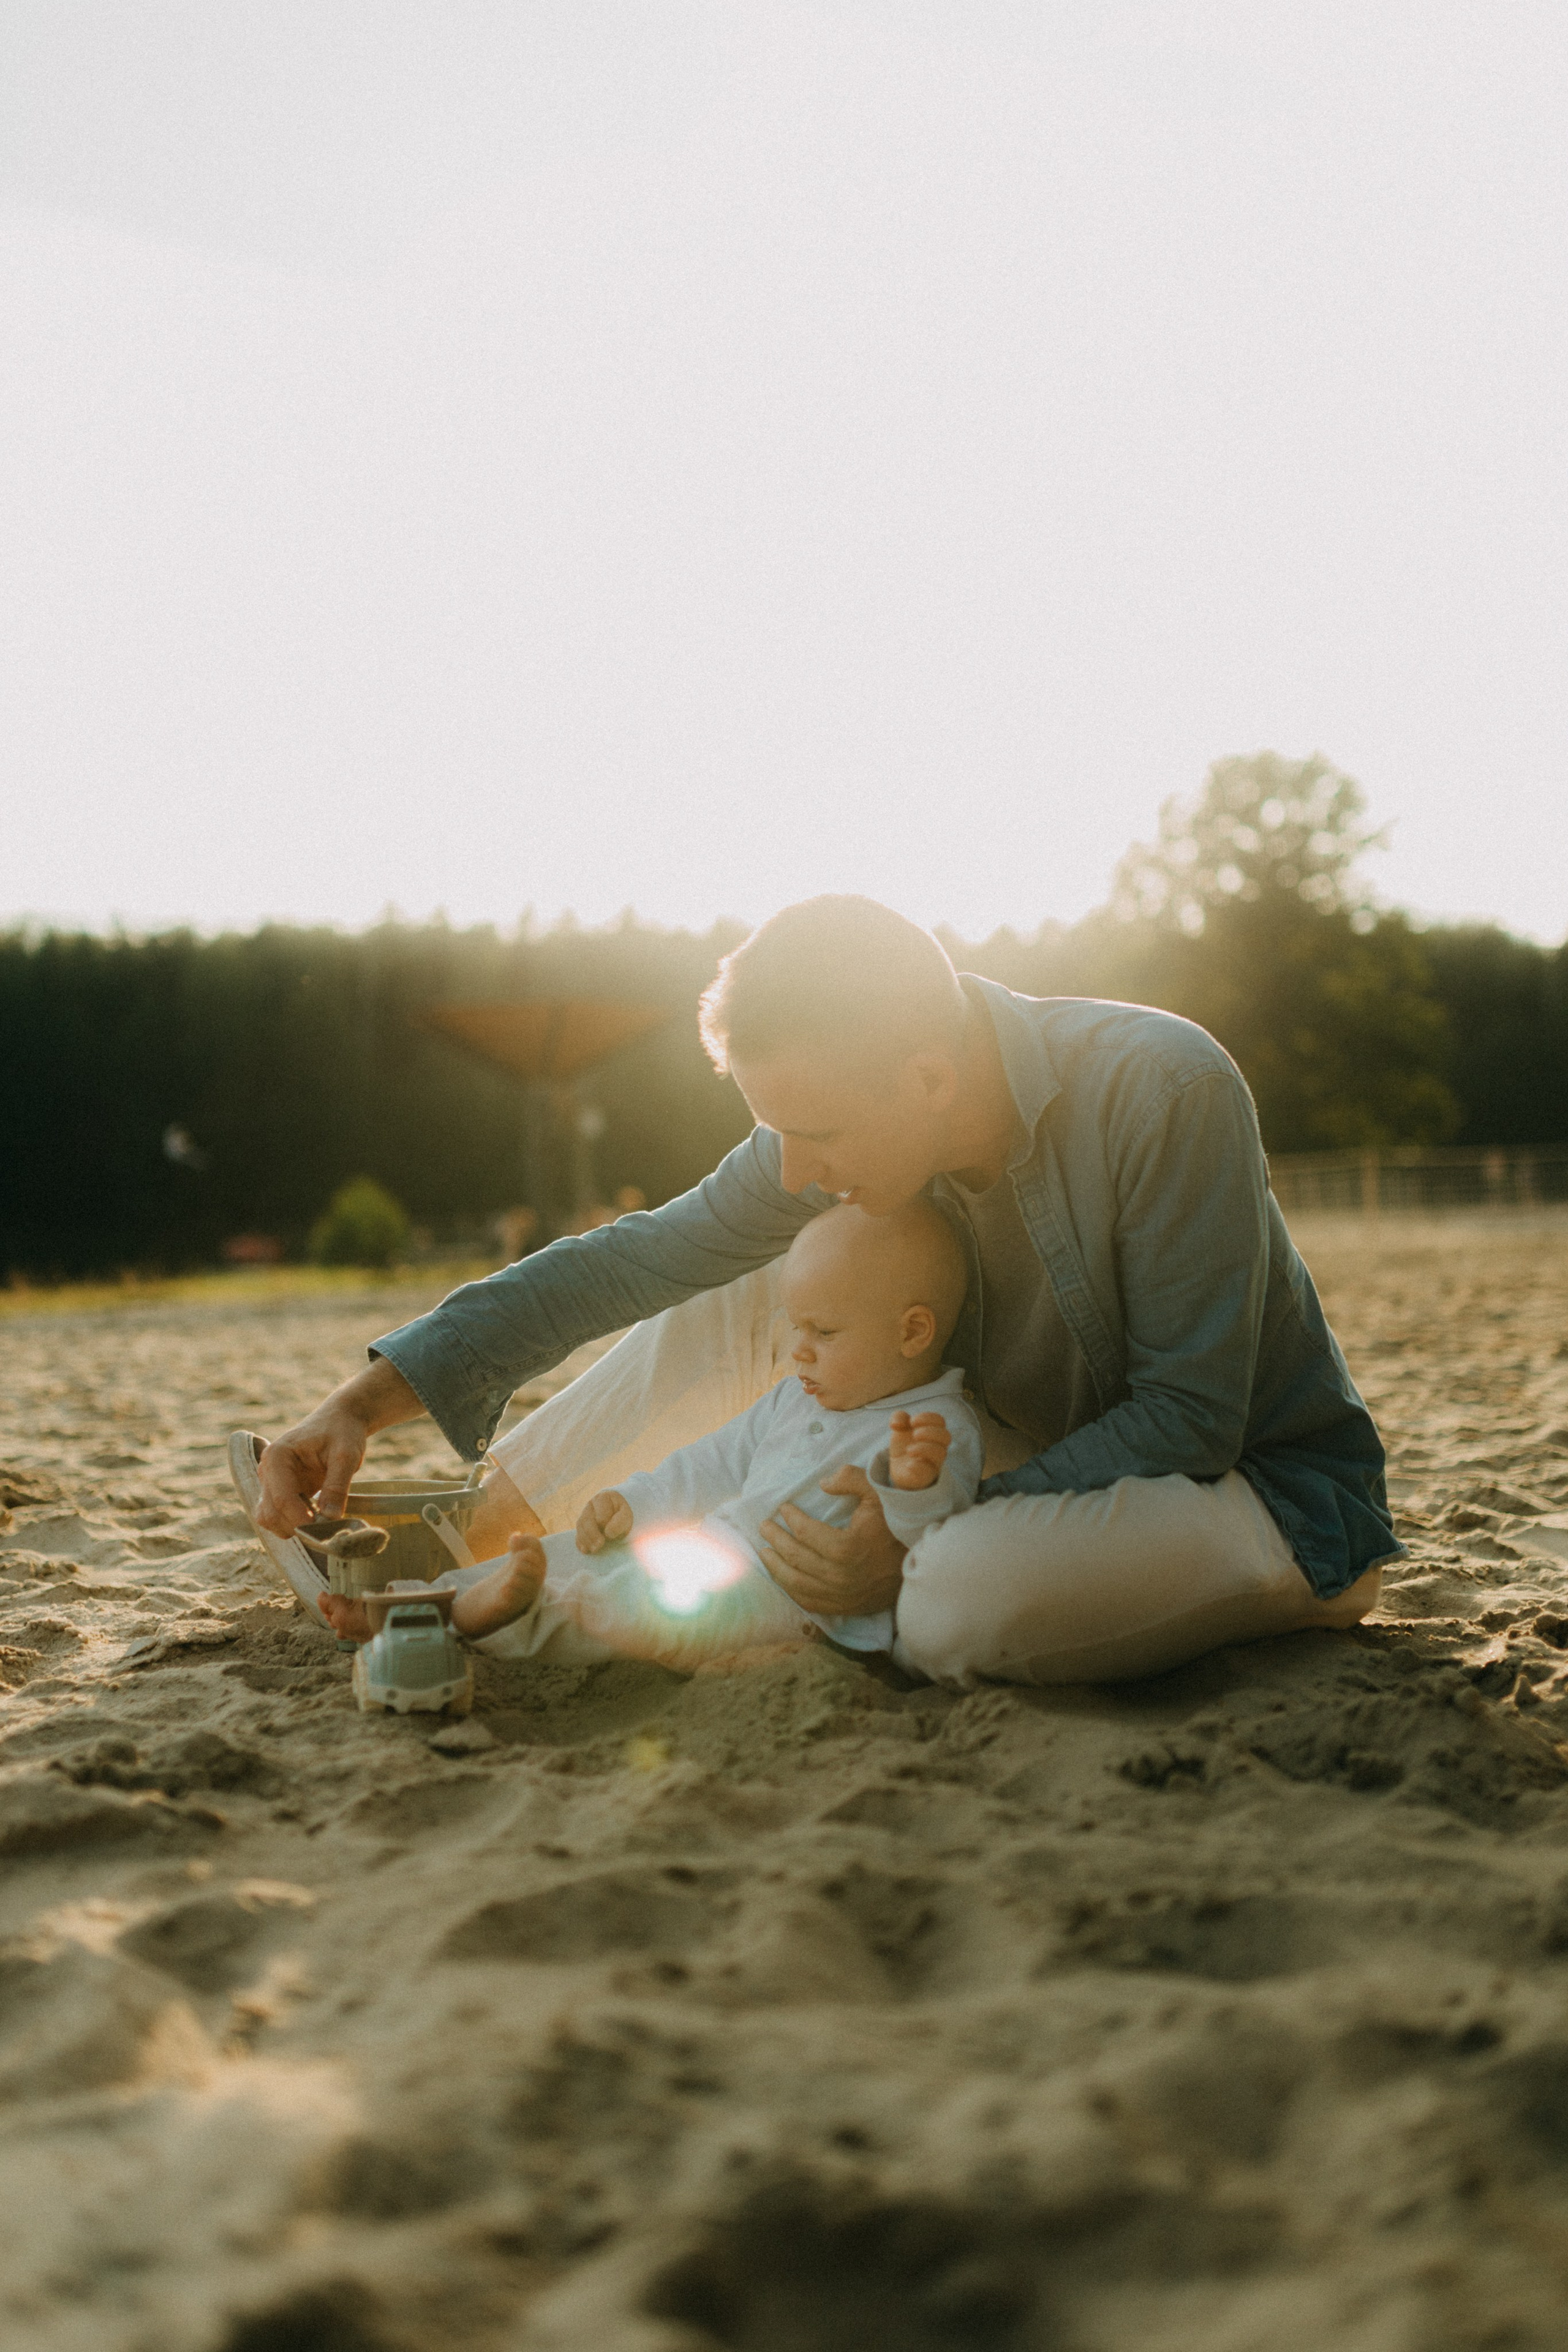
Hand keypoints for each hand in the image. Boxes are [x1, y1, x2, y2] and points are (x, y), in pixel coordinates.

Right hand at [256, 1358, 421, 1535]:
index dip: (300, 1518)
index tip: (324, 1528)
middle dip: (296, 1526)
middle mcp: (267, 1469)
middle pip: (270, 1513)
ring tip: (323, 1522)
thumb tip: (331, 1518)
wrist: (341, 1420)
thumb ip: (337, 1486)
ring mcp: (270, 1481)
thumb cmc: (343, 1432)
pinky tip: (317, 1518)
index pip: (280, 1498)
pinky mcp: (279, 1491)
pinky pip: (278, 1516)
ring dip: (293, 1527)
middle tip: (327, 1528)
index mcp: (277, 1456)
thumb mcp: (346, 1456)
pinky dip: (294, 1524)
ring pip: (270, 1518)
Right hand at [576, 1489, 633, 1552]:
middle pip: (587, 1520)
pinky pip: (577, 1534)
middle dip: (593, 1534)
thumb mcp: (626, 1516)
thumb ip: (620, 1522)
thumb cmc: (622, 1515)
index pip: (601, 1514)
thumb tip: (608, 1533)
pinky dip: (580, 1543)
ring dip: (586, 1540)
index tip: (611, 1532)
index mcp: (603, 1498)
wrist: (617, 1516)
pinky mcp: (581, 1525)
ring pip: (580, 1527)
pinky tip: (585, 1550)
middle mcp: (591, 1504)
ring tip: (595, 1549)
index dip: (605, 1524)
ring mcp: (584, 1514)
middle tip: (600, 1544)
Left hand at [757, 1466, 906, 1616]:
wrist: (917, 1566)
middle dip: (775, 1539)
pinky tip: (781, 1578)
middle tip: (764, 1526)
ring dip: (775, 1566)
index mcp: (845, 1548)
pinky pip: (807, 1602)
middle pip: (795, 1556)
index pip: (805, 1532)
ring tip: (763, 1551)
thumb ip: (850, 1480)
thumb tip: (821, 1484)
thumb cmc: (895, 1527)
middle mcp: (838, 1576)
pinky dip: (790, 1590)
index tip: (783, 1508)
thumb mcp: (878, 1495)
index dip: (791, 1518)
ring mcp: (839, 1595)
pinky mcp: (842, 1607)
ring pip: (795, 1582)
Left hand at [888, 1410, 950, 1491]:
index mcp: (933, 1432)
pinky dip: (918, 1466)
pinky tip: (908, 1464)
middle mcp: (937, 1446)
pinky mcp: (925, 1476)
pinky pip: (927, 1471)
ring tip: (909, 1450)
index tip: (912, 1421)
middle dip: (930, 1432)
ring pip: (940, 1453)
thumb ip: (898, 1418)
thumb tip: (896, 1423)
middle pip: (946, 1436)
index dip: (927, 1418)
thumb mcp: (899, 1428)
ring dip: (924, 1448)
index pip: (939, 1421)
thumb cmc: (905, 1445)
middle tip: (914, 1435)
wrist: (899, 1468)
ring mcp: (933, 1462)